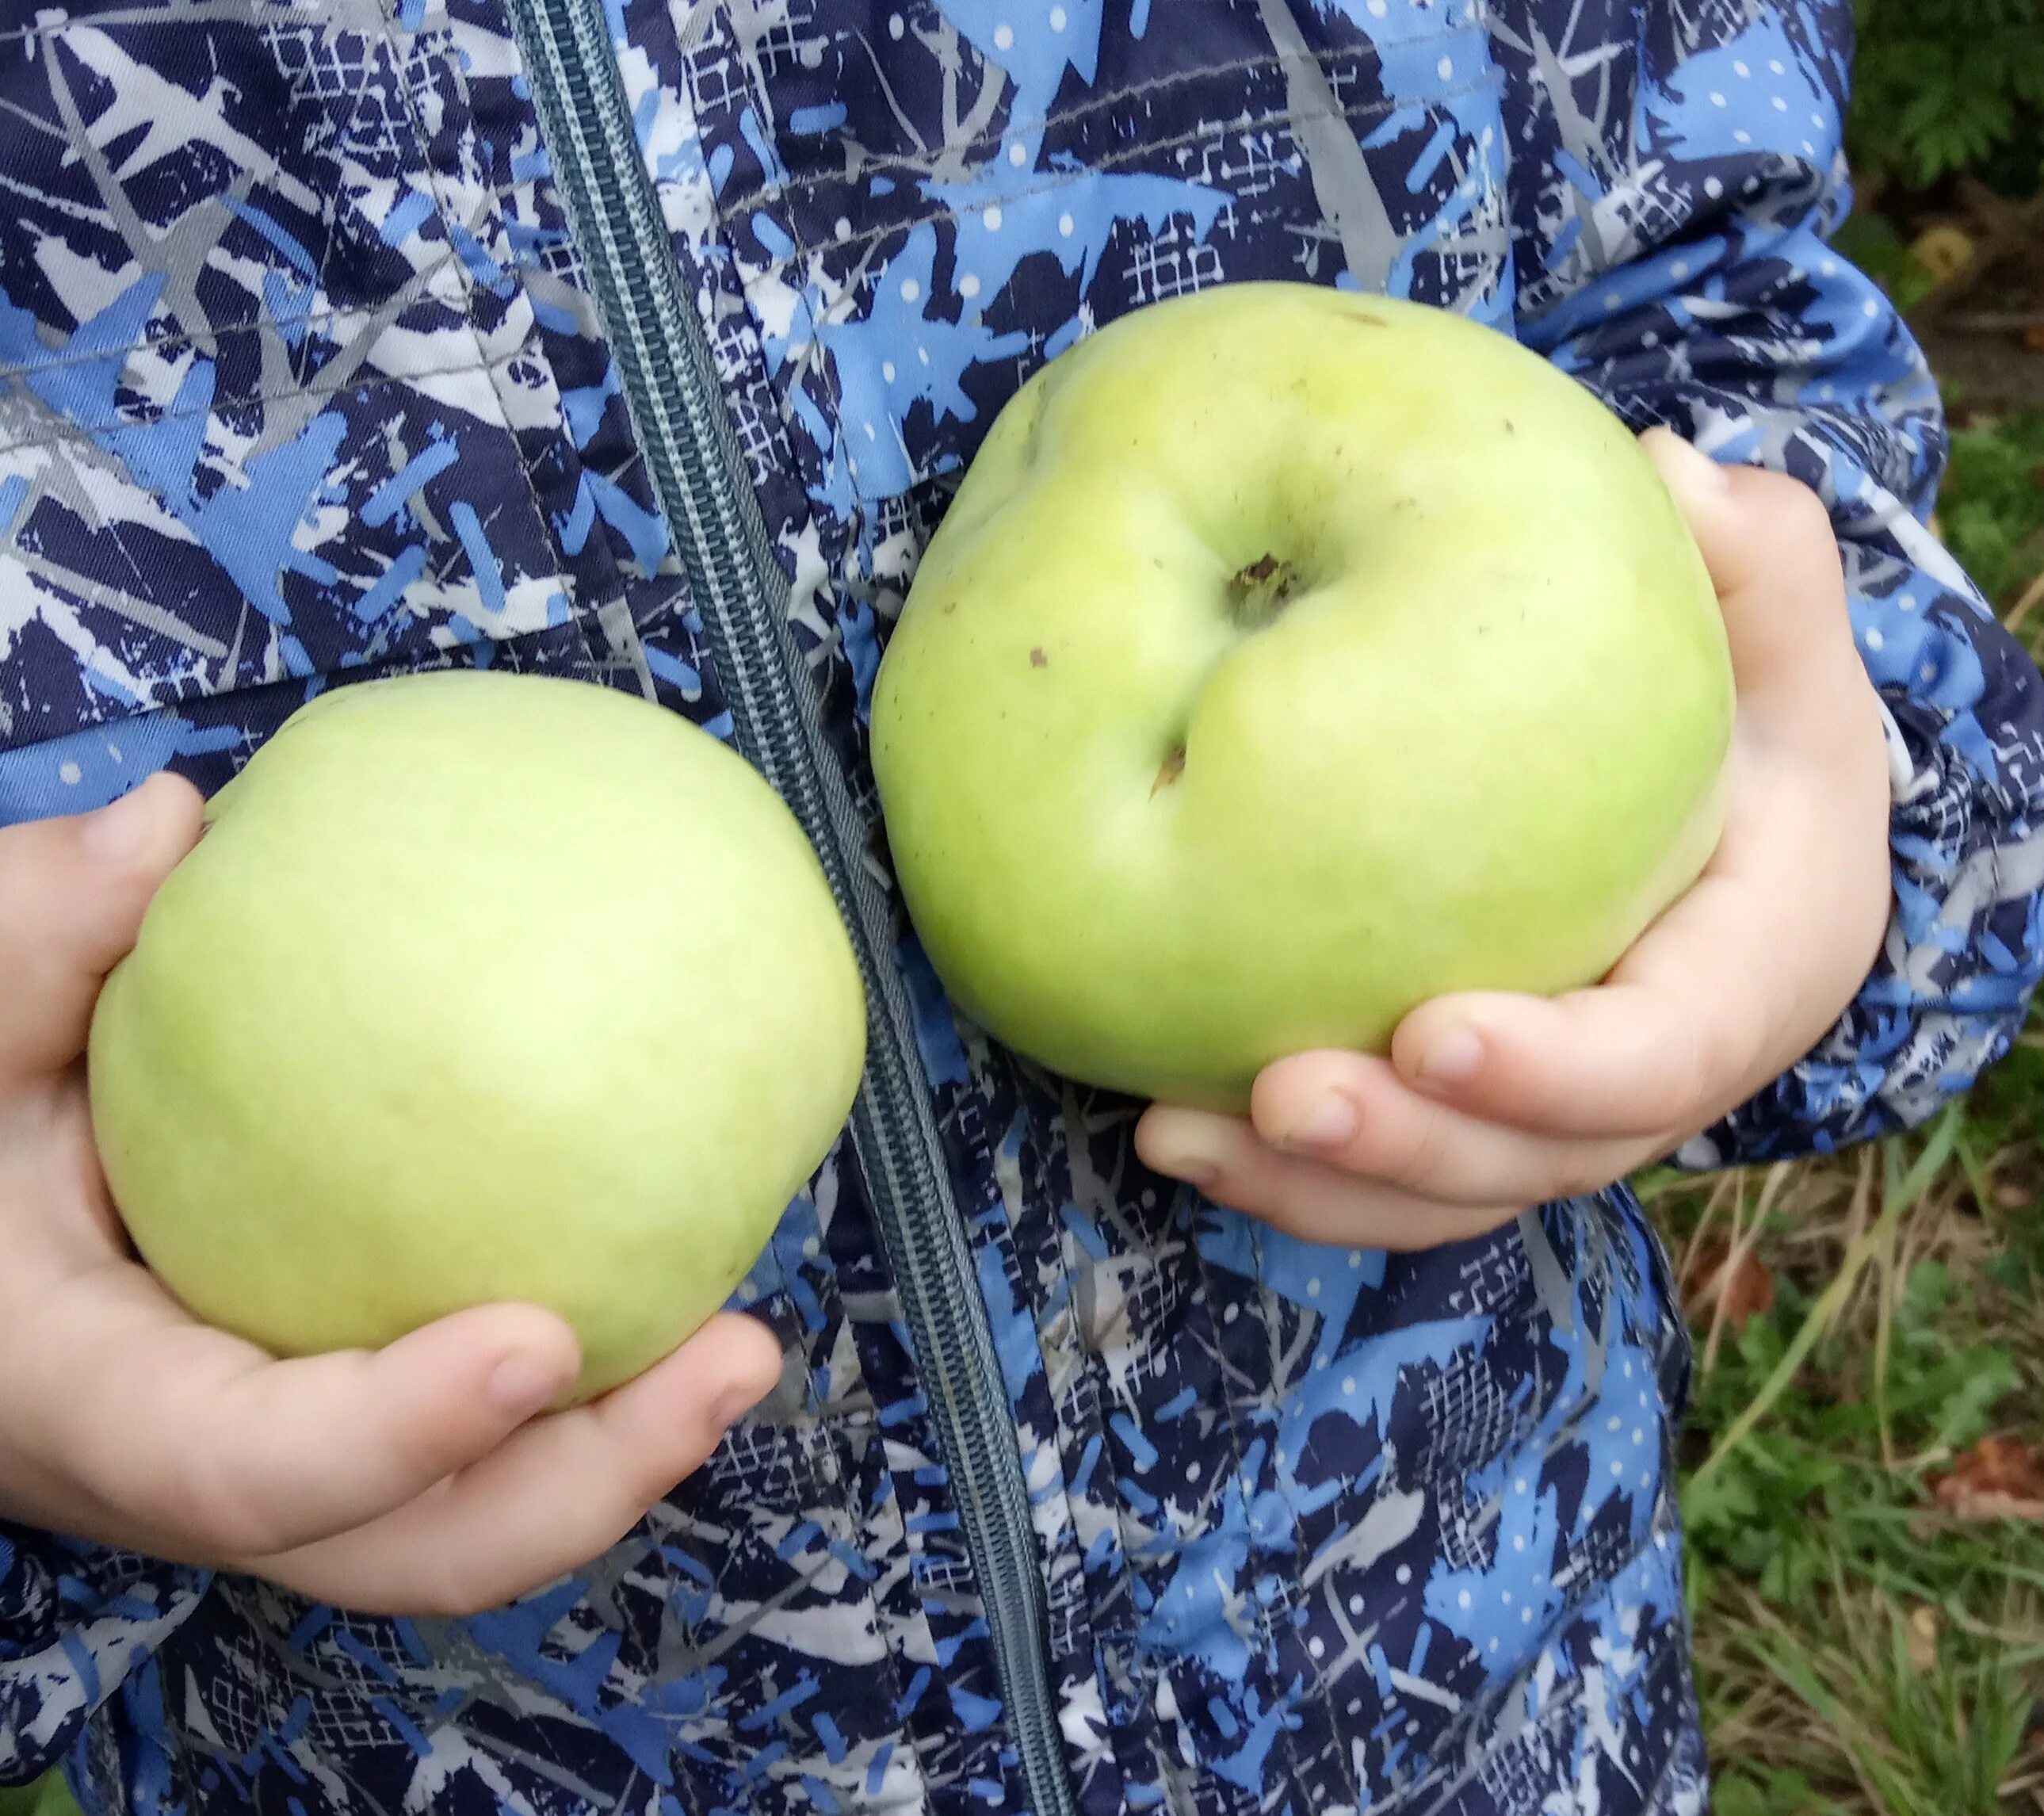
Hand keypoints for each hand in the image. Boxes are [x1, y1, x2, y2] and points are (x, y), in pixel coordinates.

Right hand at [0, 776, 781, 1614]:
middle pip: (405, 1547)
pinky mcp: (329, 1398)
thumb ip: (28, 941)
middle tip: (735, 1356)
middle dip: (584, 1480)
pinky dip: (579, 1382)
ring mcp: (273, 1448)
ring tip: (743, 1340)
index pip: (242, 1469)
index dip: (395, 1432)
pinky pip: (465, 1434)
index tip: (538, 1339)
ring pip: (457, 1514)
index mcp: (88, 1402)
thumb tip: (166, 828)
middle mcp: (190, 1467)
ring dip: (615, 1444)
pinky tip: (668, 1260)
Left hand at [1135, 429, 1893, 1246]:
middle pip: (1536, 1158)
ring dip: (1316, 1184)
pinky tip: (1167, 1127)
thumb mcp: (1778, 636)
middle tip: (1281, 1095)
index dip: (1556, 1066)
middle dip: (1406, 1146)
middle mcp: (1655, 1075)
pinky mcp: (1472, 1116)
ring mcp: (1557, 1112)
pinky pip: (1385, 1174)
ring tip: (1178, 1135)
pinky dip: (1282, 1173)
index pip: (1666, 1056)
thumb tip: (1667, 475)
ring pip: (1443, 1191)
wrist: (1734, 823)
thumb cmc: (1752, 717)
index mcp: (1751, 976)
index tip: (1433, 1036)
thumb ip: (1752, 564)